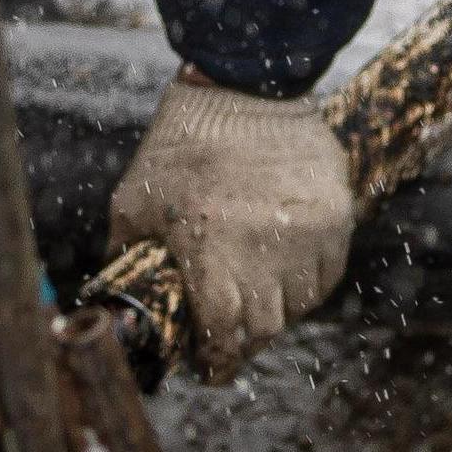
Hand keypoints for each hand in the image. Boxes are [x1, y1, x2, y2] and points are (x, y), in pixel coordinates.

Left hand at [104, 70, 355, 381]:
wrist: (246, 82)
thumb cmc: (182, 142)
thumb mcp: (134, 200)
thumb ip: (128, 255)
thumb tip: (114, 302)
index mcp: (211, 250)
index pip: (224, 334)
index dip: (217, 361)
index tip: (209, 369)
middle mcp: (266, 250)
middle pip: (265, 328)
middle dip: (244, 340)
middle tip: (229, 337)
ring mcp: (309, 235)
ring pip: (300, 304)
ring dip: (275, 310)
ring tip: (253, 294)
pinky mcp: (337, 216)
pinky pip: (327, 273)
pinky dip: (305, 282)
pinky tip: (283, 269)